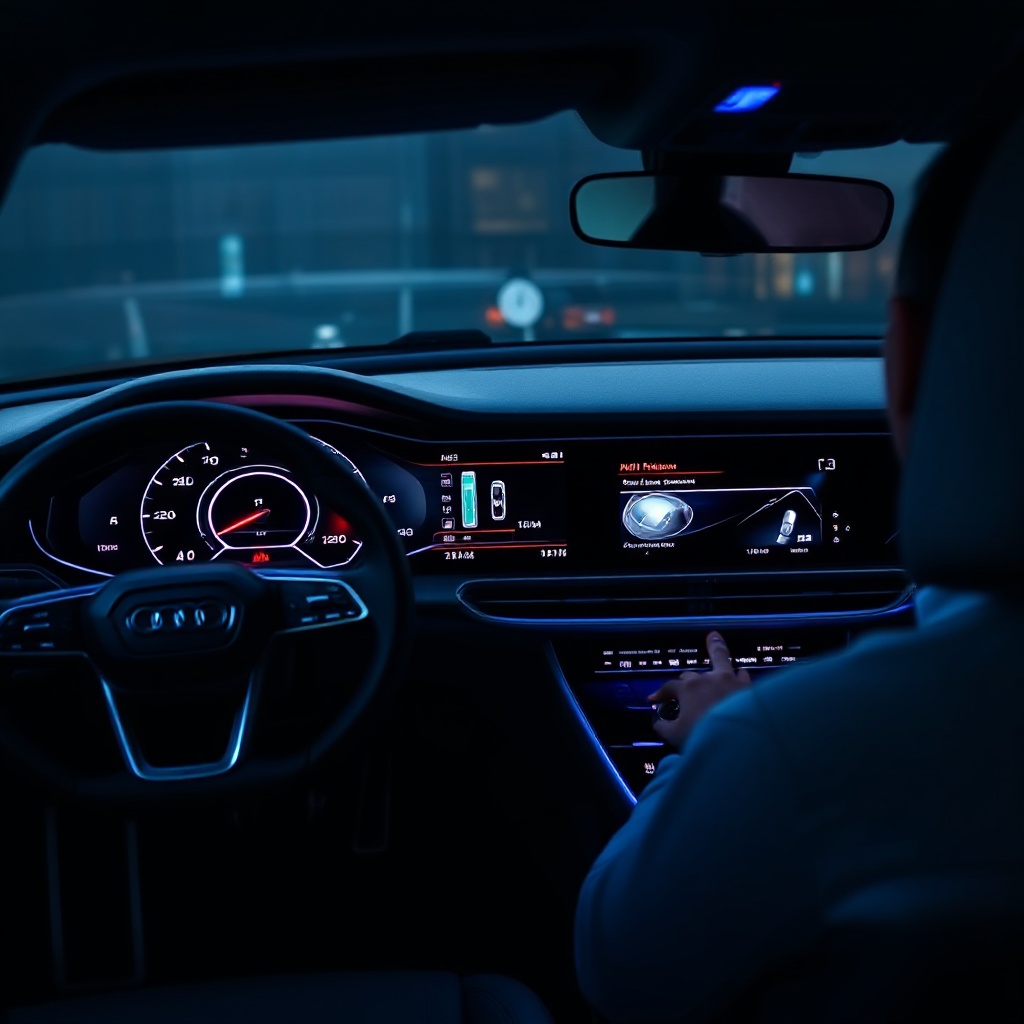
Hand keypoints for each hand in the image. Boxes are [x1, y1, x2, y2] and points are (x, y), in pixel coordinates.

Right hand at [646, 631, 751, 748]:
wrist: (736, 739)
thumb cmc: (701, 735)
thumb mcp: (675, 736)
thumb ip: (663, 727)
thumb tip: (658, 723)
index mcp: (687, 689)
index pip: (669, 687)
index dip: (660, 694)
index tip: (653, 700)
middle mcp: (706, 679)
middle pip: (690, 675)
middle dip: (684, 681)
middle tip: (683, 691)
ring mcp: (727, 680)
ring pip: (720, 659)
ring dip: (715, 649)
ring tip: (714, 637)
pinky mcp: (746, 686)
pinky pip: (741, 675)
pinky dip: (738, 674)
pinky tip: (740, 672)